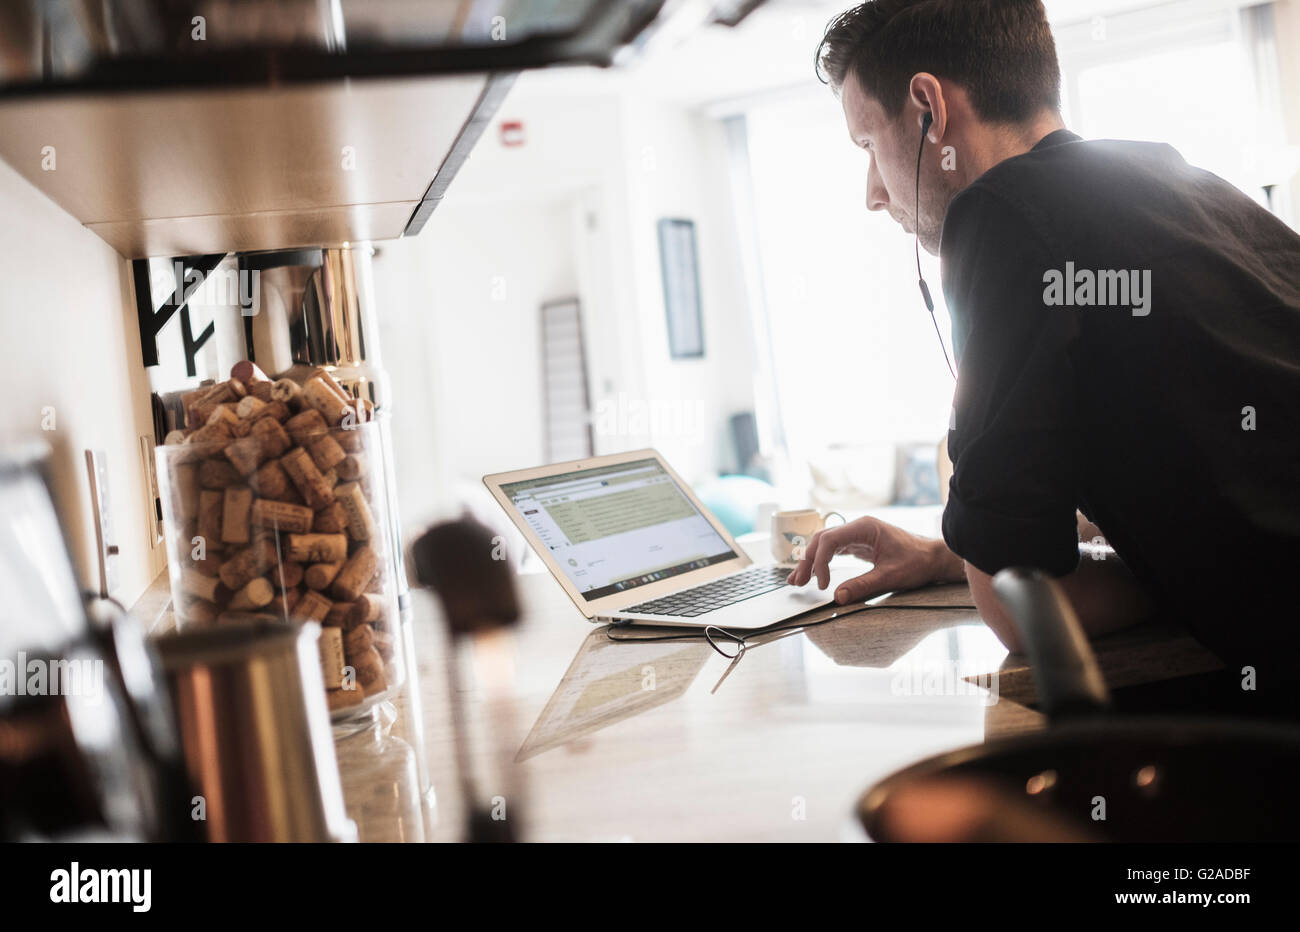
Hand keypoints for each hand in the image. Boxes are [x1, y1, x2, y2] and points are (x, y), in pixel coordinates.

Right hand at [786, 516, 963, 603]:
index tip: (821, 584)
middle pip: (822, 539)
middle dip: (808, 561)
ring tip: (797, 580)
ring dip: (811, 561)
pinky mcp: (859, 544)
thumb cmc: (918, 562)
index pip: (830, 540)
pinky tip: (813, 573)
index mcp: (865, 527)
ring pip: (825, 544)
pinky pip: (834, 550)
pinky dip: (822, 561)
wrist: (934, 558)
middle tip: (798, 582)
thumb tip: (838, 597)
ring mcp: (858, 535)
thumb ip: (863, 585)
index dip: (820, 562)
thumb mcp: (890, 576)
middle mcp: (858, 528)